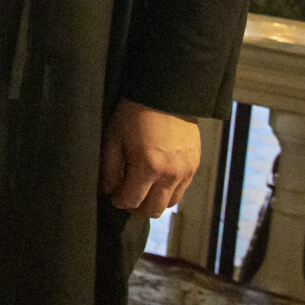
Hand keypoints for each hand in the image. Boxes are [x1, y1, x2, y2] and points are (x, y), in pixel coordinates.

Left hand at [100, 99, 201, 217]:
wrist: (165, 95)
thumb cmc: (134, 114)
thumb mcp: (114, 138)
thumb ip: (109, 169)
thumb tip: (109, 191)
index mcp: (148, 167)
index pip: (131, 201)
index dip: (119, 202)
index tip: (113, 196)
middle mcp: (170, 174)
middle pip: (153, 210)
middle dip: (136, 207)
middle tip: (127, 195)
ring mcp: (185, 171)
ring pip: (169, 203)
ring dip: (154, 201)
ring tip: (142, 188)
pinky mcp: (194, 165)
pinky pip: (182, 190)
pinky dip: (168, 190)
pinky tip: (156, 178)